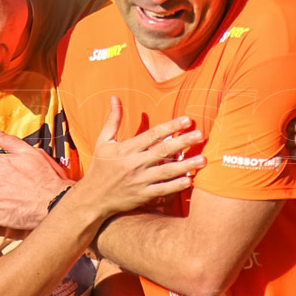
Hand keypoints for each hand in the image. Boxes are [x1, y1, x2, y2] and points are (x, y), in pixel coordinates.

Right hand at [74, 97, 205, 217]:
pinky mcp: (142, 195)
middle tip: (200, 134)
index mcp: (126, 149)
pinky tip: (190, 180)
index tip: (186, 120)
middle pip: (162, 151)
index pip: (152, 135)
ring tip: (203, 159)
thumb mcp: (103, 141)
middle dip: (183, 142)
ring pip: (166, 171)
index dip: (170, 127)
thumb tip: (115, 98)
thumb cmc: (99, 167)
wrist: (92, 198)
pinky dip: (176, 186)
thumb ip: (112, 120)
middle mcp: (134, 164)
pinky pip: (162, 190)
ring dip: (186, 165)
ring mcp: (139, 181)